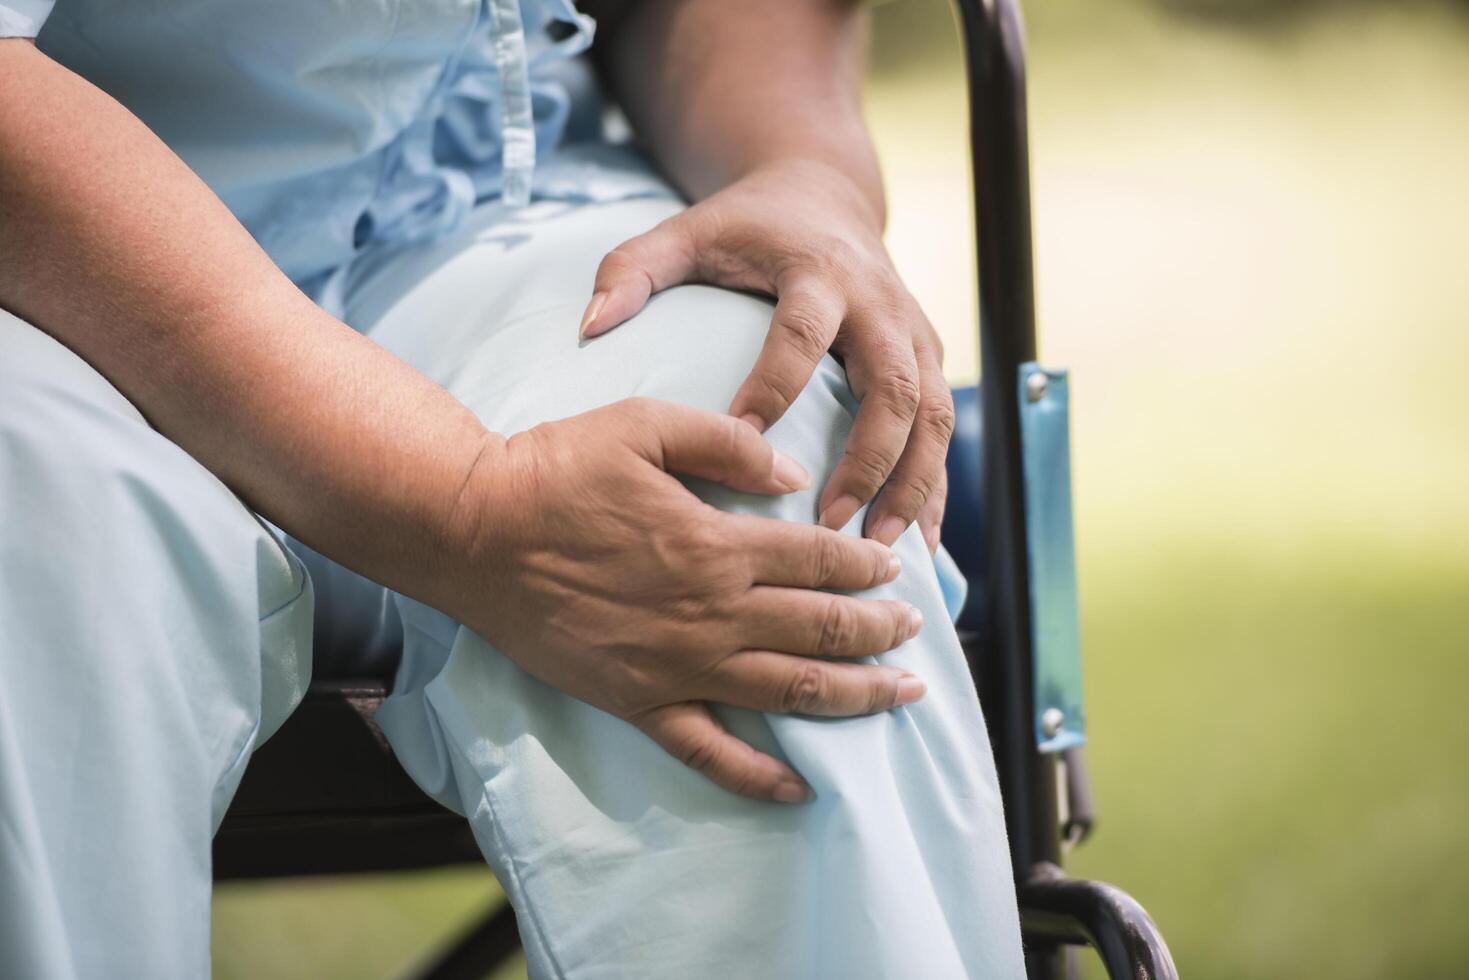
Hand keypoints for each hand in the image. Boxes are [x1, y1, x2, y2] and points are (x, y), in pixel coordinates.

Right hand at [445, 398, 925, 802]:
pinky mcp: (638, 702)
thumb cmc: (557, 471)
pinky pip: (709, 752)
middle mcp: (711, 613)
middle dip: (880, 632)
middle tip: (915, 632)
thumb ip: (728, 443)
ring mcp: (677, 667)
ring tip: (901, 697)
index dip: (867, 564)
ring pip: (788, 691)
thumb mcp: (646, 424)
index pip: (821, 558)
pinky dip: (759, 775)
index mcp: (718, 544)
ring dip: (855, 696)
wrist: (475, 532)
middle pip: (822, 629)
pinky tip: (801, 788)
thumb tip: (793, 474)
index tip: (895, 568)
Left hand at [580, 160, 952, 552]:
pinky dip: (935, 487)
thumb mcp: (688, 232)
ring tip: (880, 549)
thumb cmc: (748, 227)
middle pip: (895, 386)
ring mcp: (913, 332)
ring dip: (913, 485)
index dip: (776, 386)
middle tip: (833, 526)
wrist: (825, 197)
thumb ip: (633, 269)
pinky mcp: (929, 357)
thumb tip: (589, 325)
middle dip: (870, 460)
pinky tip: (922, 543)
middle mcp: (879, 304)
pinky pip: (943, 430)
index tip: (743, 443)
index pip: (803, 333)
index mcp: (818, 272)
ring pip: (933, 415)